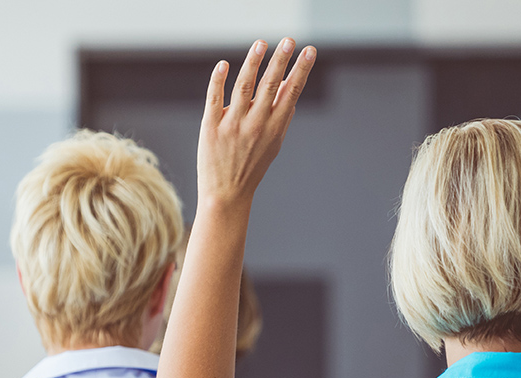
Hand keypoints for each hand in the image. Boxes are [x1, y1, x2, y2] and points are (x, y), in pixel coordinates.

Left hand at [197, 38, 315, 206]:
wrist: (226, 194)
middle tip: (289, 40)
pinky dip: (219, 80)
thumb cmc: (251, 168)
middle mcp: (255, 124)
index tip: (309, 51)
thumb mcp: (273, 145)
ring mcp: (233, 125)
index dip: (301, 70)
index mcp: (274, 128)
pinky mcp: (210, 126)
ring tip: (261, 44)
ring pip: (244, 87)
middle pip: (270, 86)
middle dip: (281, 61)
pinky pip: (214, 98)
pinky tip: (224, 64)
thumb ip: (282, 118)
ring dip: (253, 63)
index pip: (291, 92)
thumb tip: (290, 92)